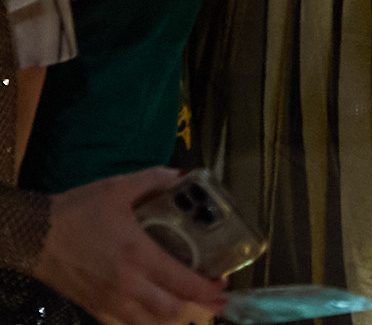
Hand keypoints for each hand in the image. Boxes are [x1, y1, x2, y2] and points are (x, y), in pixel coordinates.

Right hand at [31, 168, 228, 324]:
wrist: (34, 235)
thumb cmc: (79, 211)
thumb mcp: (119, 187)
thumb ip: (155, 179)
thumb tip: (185, 176)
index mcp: (138, 255)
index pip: (182, 282)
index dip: (206, 288)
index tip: (222, 284)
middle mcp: (127, 284)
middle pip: (170, 310)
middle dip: (196, 306)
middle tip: (209, 295)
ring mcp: (108, 301)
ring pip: (148, 323)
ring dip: (170, 317)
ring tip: (184, 304)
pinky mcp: (92, 307)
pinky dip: (143, 322)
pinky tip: (151, 312)